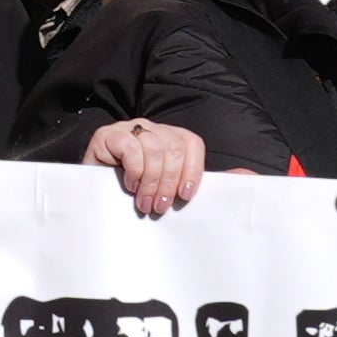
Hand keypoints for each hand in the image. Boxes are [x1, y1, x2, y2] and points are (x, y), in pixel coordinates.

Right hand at [87, 118, 208, 219]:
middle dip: (169, 182)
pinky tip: (129, 184)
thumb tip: (245, 175)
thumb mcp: (164, 188)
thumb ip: (194, 181)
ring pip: (154, 147)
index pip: (191, 144)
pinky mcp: (108, 135)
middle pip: (173, 147)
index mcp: (169, 137)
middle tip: (160, 207)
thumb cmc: (130, 195)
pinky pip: (131, 146)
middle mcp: (151, 129)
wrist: (91, 196)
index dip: (192, 170)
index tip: (185, 197)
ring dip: (151, 181)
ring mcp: (129, 128)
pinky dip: (134, 169)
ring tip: (144, 202)